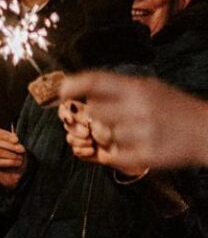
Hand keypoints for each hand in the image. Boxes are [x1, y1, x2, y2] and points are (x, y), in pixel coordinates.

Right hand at [0, 126, 27, 189]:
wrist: (16, 176)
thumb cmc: (16, 160)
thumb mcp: (18, 148)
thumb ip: (14, 141)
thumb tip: (14, 135)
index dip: (4, 134)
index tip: (16, 140)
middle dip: (8, 144)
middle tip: (21, 149)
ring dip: (11, 155)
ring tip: (20, 158)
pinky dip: (10, 162)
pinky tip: (17, 163)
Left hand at [59, 71, 207, 170]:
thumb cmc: (175, 108)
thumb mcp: (151, 88)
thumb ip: (119, 88)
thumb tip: (81, 89)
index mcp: (139, 88)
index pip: (96, 81)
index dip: (74, 84)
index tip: (62, 91)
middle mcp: (139, 108)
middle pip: (94, 112)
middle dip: (100, 116)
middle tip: (119, 118)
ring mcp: (143, 133)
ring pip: (103, 135)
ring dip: (112, 136)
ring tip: (135, 134)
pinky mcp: (147, 156)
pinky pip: (111, 157)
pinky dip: (114, 155)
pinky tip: (131, 148)